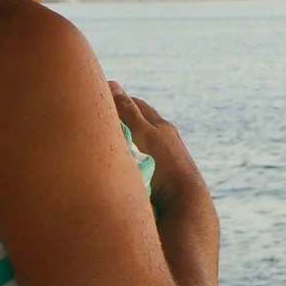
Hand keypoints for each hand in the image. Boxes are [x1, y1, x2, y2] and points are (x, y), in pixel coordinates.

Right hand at [109, 86, 207, 220]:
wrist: (184, 201)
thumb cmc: (164, 164)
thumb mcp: (143, 133)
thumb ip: (128, 111)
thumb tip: (112, 84)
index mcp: (162, 127)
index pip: (137, 106)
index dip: (119, 101)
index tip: (101, 99)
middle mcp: (166, 140)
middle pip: (141, 125)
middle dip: (123, 120)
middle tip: (101, 121)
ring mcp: (164, 159)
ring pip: (141, 145)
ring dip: (126, 143)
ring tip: (108, 145)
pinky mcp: (161, 178)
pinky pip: (142, 163)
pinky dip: (131, 160)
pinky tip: (122, 167)